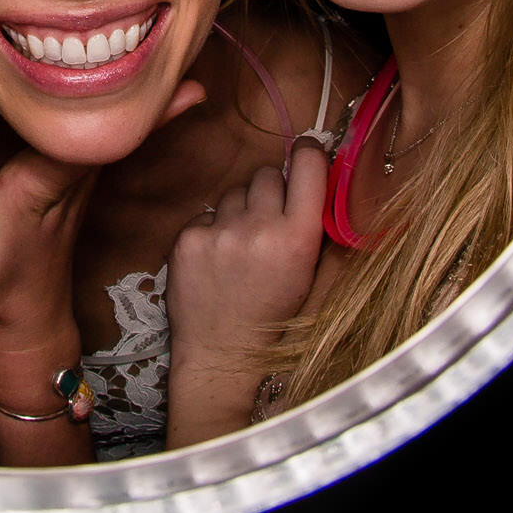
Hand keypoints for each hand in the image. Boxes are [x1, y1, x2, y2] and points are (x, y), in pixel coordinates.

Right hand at [0, 75, 205, 336]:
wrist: (25, 327)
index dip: (110, 123)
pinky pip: (109, 150)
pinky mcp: (77, 188)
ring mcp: (76, 188)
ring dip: (152, 113)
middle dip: (152, 109)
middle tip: (196, 75)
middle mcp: (64, 185)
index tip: (160, 100)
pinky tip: (155, 103)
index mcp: (34, 192)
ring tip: (186, 76)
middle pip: (110, 138)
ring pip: (117, 142)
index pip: (73, 149)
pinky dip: (137, 127)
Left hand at [166, 139, 328, 384]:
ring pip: (234, 192)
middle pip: (267, 174)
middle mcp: (259, 228)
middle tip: (270, 223)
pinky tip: (218, 261)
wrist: (222, 357)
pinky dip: (213, 230)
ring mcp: (219, 231)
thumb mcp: (312, 277)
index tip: (307, 155)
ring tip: (242, 249)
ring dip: (240, 211)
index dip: (309, 155)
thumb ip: (319, 228)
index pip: (307, 164)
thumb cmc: (274, 319)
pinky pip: (207, 214)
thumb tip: (325, 178)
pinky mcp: (187, 238)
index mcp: (298, 238)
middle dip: (271, 192)